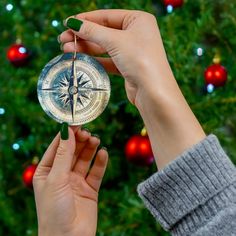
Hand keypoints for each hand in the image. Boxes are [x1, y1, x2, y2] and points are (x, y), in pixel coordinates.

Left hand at [33, 125, 107, 235]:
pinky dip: (100, 162)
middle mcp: (61, 175)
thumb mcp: (56, 179)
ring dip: (90, 148)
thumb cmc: (54, 211)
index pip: (57, 147)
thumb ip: (63, 154)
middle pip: (72, 151)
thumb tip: (67, 131)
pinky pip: (96, 172)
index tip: (76, 123)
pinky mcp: (90, 189)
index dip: (66, 135)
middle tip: (88, 132)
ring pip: (84, 159)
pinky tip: (103, 153)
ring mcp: (76, 181)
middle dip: (80, 141)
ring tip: (96, 140)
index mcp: (47, 172)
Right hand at [59, 9, 204, 169]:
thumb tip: (73, 23)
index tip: (67, 24)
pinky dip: (95, 59)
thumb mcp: (115, 41)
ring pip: (104, 46)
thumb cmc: (140, 60)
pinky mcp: (128, 66)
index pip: (106, 16)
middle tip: (63, 39)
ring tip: (66, 49)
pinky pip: (108, 60)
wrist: (153, 91)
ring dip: (86, 48)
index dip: (85, 19)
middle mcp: (136, 33)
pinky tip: (81, 59)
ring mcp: (132, 51)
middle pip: (104, 31)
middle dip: (83, 36)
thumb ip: (93, 31)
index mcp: (138, 20)